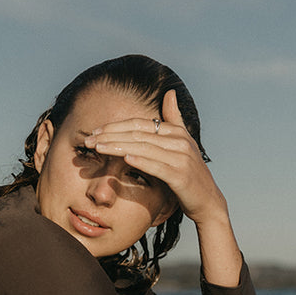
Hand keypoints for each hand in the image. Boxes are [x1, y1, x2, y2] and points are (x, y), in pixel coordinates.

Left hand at [86, 89, 222, 222]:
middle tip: (88, 140)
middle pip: (138, 134)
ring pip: (143, 148)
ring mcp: (181, 158)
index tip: (95, 131)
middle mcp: (179, 141)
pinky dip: (141, 161)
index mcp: (176, 132)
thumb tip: (170, 92)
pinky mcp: (181, 176)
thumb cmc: (189, 173)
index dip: (115, 126)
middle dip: (110, 136)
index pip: (139, 124)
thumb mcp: (182, 143)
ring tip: (98, 148)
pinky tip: (125, 159)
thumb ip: (175, 119)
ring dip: (118, 147)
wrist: (207, 201)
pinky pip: (157, 166)